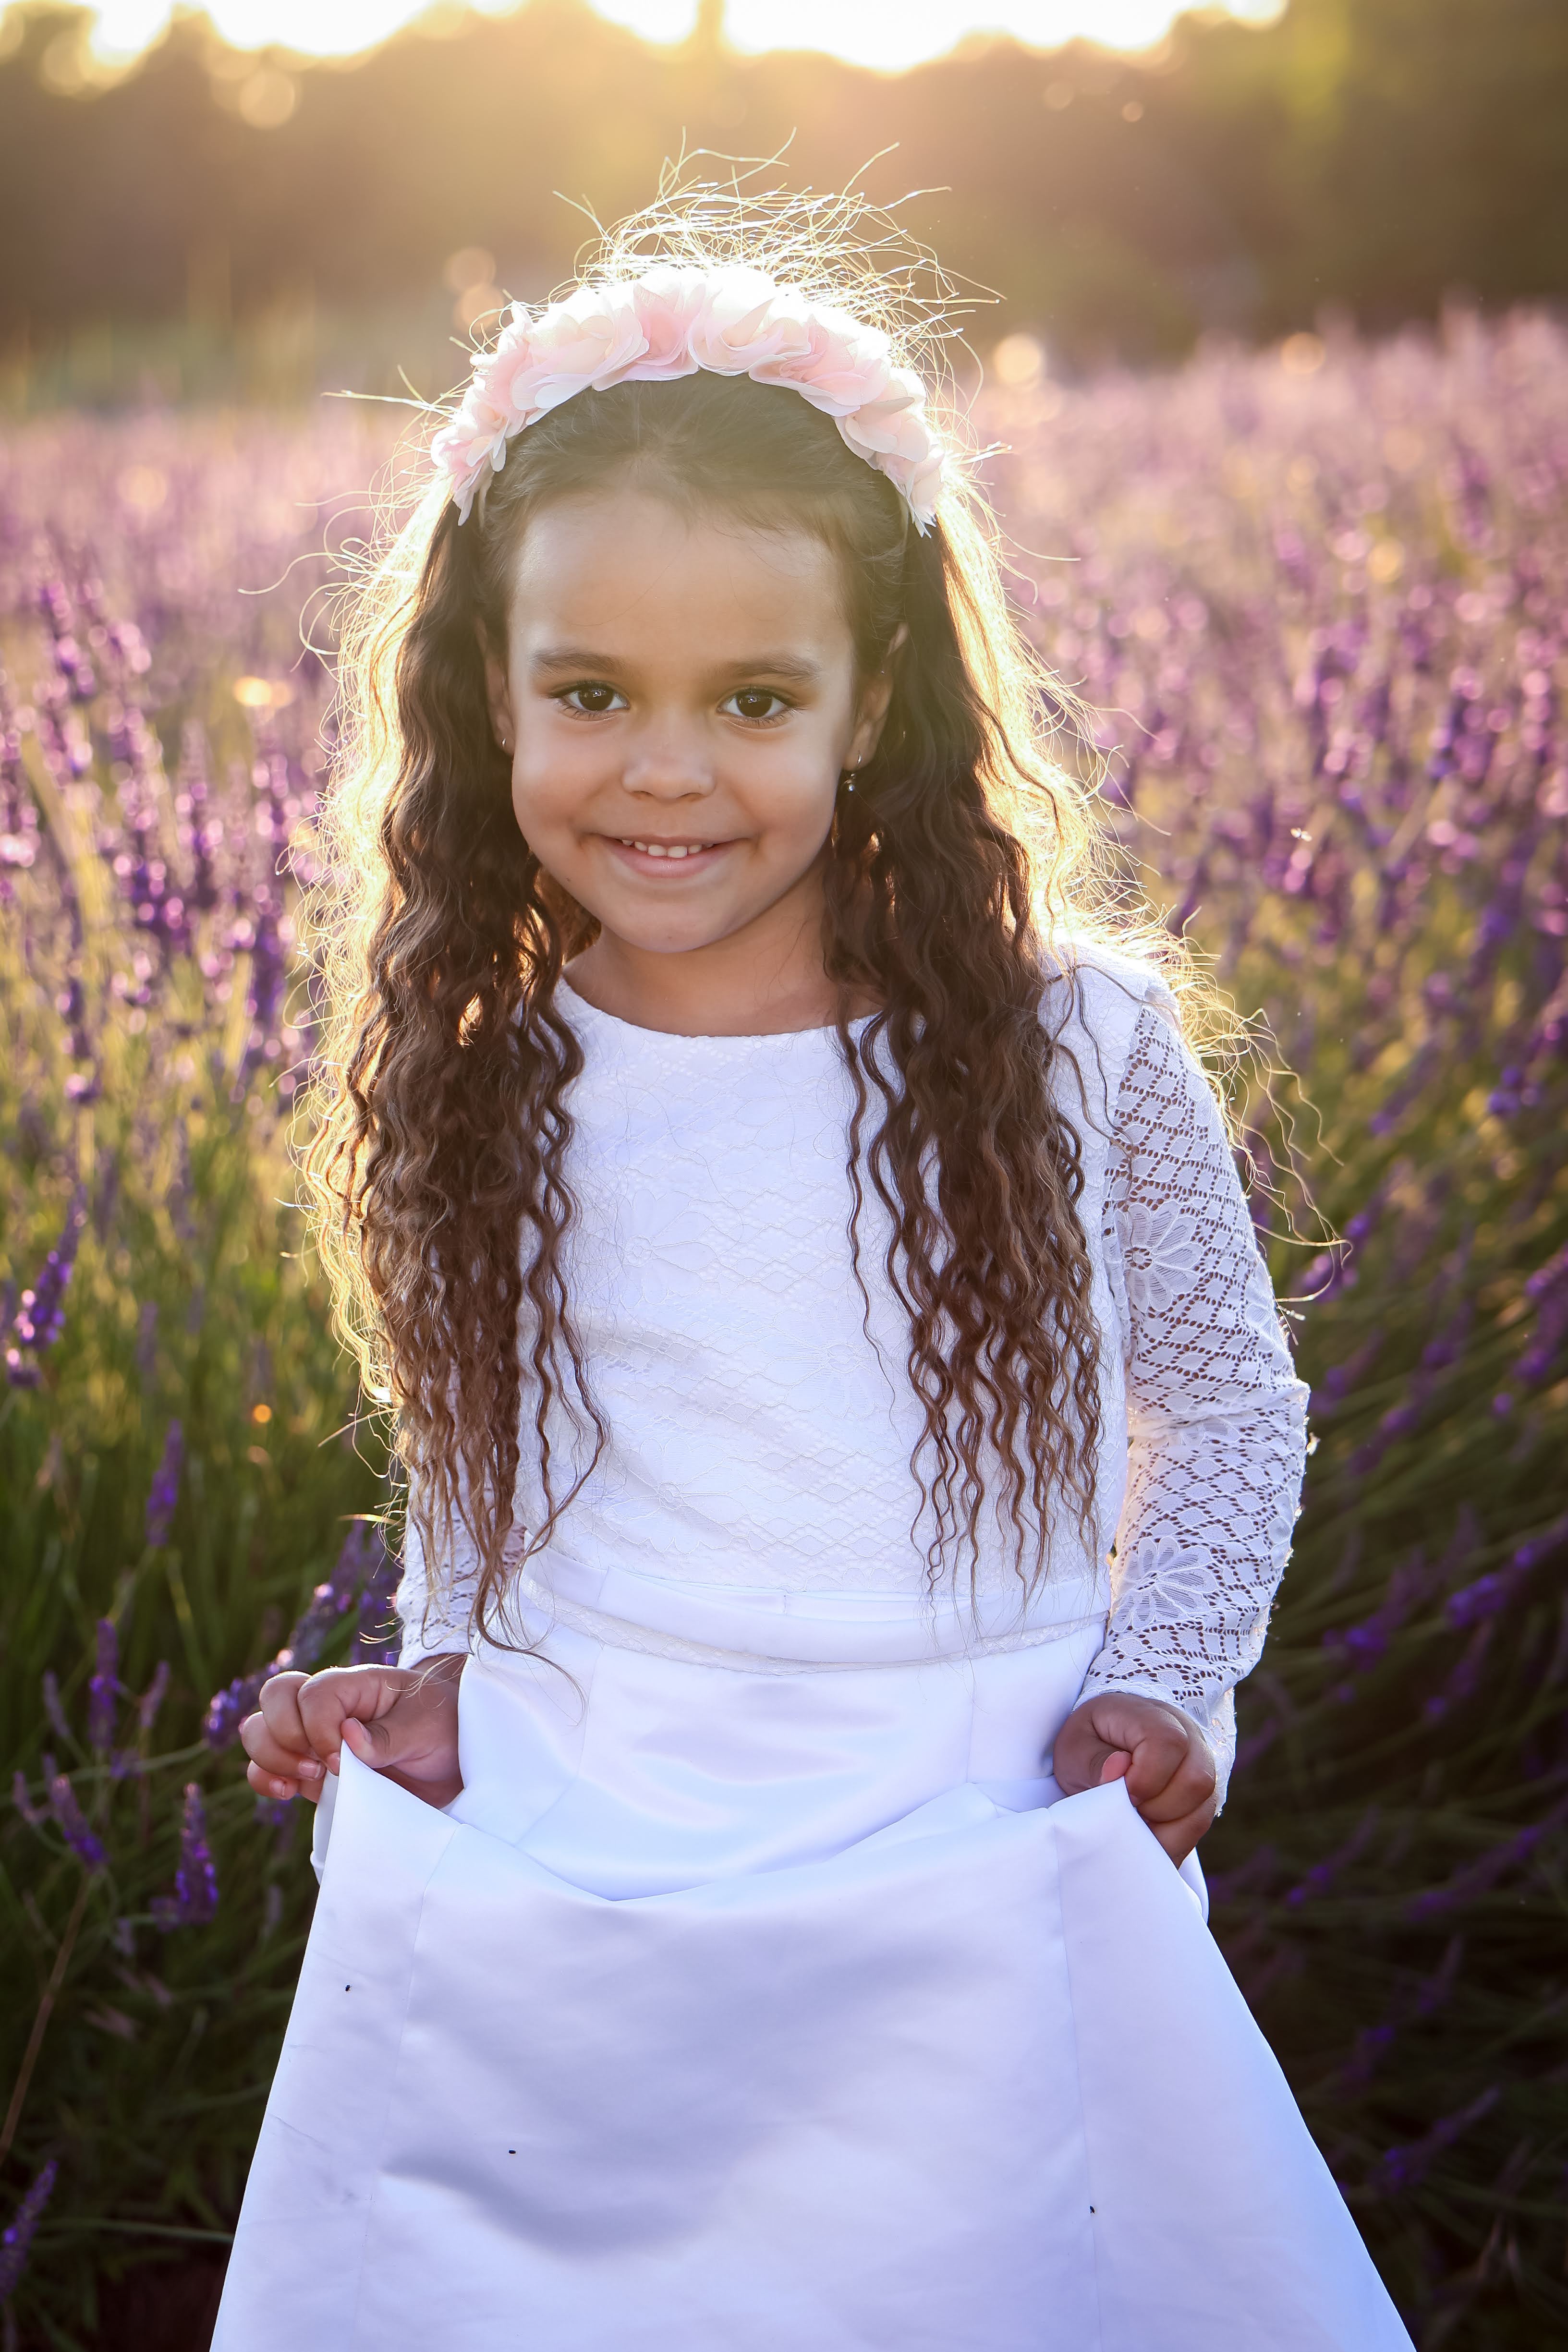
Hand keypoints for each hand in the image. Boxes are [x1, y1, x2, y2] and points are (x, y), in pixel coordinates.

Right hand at [240, 1657, 464, 1812]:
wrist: (454, 1760)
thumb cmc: (444, 1728)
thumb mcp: (428, 1727)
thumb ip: (389, 1735)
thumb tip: (347, 1737)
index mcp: (357, 1685)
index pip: (313, 1693)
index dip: (318, 1729)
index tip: (342, 1761)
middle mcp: (328, 1707)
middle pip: (274, 1698)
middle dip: (284, 1736)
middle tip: (321, 1767)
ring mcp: (315, 1738)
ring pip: (260, 1731)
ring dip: (271, 1758)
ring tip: (306, 1779)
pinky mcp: (312, 1770)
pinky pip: (266, 1768)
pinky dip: (265, 1779)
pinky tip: (287, 1792)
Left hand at [1052, 1691, 1217, 1864]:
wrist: (1100, 1750)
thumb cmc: (1088, 1745)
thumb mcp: (1074, 1749)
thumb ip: (1094, 1761)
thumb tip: (1118, 1769)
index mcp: (1151, 1715)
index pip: (1168, 1742)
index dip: (1146, 1777)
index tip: (1123, 1793)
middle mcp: (1187, 1735)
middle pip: (1197, 1779)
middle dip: (1157, 1807)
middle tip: (1129, 1807)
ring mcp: (1201, 1764)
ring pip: (1204, 1806)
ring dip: (1166, 1825)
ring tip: (1136, 1818)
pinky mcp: (1203, 1794)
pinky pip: (1200, 1824)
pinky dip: (1172, 1837)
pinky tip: (1148, 1830)